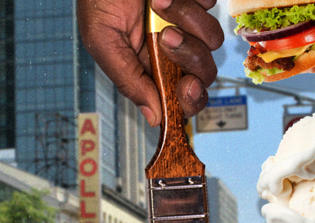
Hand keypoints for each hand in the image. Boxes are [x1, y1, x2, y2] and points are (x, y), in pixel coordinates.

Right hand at [77, 0, 222, 126]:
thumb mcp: (103, 40)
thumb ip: (128, 80)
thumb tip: (154, 118)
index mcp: (148, 67)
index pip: (179, 98)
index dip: (188, 101)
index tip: (187, 89)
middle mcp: (171, 49)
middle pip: (203, 73)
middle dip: (190, 56)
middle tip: (167, 35)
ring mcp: (187, 24)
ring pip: (211, 40)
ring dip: (185, 17)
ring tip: (158, 0)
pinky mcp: (197, 1)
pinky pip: (211, 6)